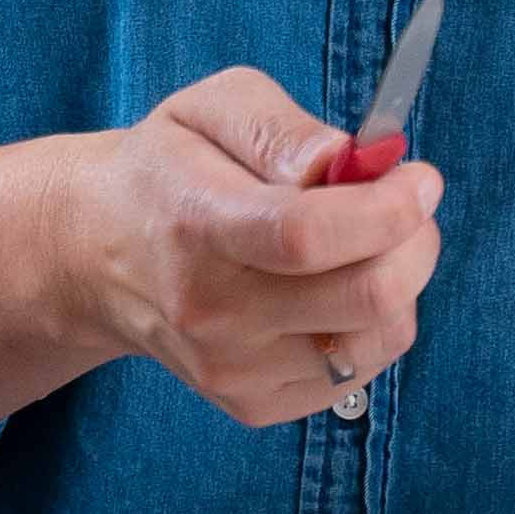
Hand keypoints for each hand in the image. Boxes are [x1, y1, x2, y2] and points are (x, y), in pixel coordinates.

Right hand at [53, 68, 441, 428]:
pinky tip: (339, 290)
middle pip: (364, 296)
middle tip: (408, 207)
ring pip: (378, 339)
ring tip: (370, 245)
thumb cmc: (166, 169)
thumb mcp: (209, 108)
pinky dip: (373, 327)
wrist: (96, 255)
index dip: (386, 209)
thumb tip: (347, 161)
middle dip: (415, 241)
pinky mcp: (252, 405)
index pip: (307, 235)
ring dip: (402, 284)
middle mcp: (211, 311)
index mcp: (195, 224)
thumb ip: (281, 127)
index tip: (419, 178)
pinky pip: (359, 374)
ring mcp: (231, 369)